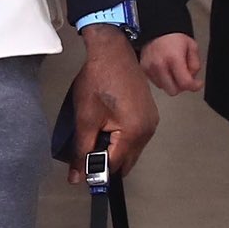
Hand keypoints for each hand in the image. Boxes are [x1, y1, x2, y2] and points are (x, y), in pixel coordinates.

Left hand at [66, 26, 158, 184]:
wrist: (111, 52)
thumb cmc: (99, 78)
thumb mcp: (86, 118)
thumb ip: (82, 150)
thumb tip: (78, 175)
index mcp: (134, 132)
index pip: (115, 166)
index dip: (96, 172)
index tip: (81, 174)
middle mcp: (148, 130)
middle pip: (126, 162)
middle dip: (105, 163)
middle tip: (85, 155)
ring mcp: (150, 122)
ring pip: (130, 151)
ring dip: (113, 150)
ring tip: (94, 136)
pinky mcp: (148, 115)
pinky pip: (134, 137)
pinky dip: (120, 140)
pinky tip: (105, 128)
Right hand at [140, 32, 202, 97]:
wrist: (156, 29)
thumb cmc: (174, 37)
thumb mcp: (192, 47)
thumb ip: (195, 65)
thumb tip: (192, 78)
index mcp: (173, 58)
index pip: (185, 83)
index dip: (194, 86)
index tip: (198, 84)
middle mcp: (159, 65)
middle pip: (173, 91)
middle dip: (181, 86)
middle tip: (184, 77)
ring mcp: (150, 69)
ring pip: (164, 88)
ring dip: (171, 83)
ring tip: (173, 70)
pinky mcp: (144, 70)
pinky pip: (156, 83)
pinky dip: (163, 79)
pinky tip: (165, 69)